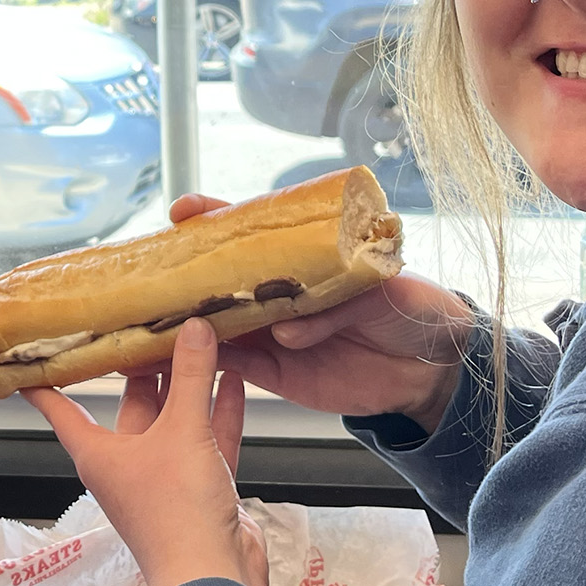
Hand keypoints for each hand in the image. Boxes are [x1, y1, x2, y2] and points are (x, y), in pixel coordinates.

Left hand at [21, 319, 265, 585]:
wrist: (213, 577)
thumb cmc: (178, 514)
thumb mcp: (182, 432)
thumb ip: (190, 377)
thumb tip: (192, 327)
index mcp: (100, 454)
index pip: (62, 410)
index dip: (48, 382)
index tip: (33, 355)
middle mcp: (128, 464)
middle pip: (133, 405)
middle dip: (145, 368)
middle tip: (154, 324)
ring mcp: (165, 477)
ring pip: (175, 421)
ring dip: (189, 387)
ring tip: (200, 342)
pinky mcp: (200, 488)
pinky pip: (207, 440)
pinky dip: (218, 411)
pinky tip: (231, 380)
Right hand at [169, 193, 475, 428]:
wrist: (435, 368)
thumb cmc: (414, 307)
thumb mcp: (383, 291)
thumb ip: (333, 306)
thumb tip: (285, 329)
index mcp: (304, 258)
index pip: (253, 231)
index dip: (215, 219)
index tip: (184, 211)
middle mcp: (280, 292)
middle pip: (221, 279)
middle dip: (183, 274)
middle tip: (150, 272)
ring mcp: (273, 333)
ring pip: (217, 324)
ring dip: (185, 321)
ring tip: (152, 317)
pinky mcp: (277, 374)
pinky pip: (235, 367)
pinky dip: (206, 362)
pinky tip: (180, 356)